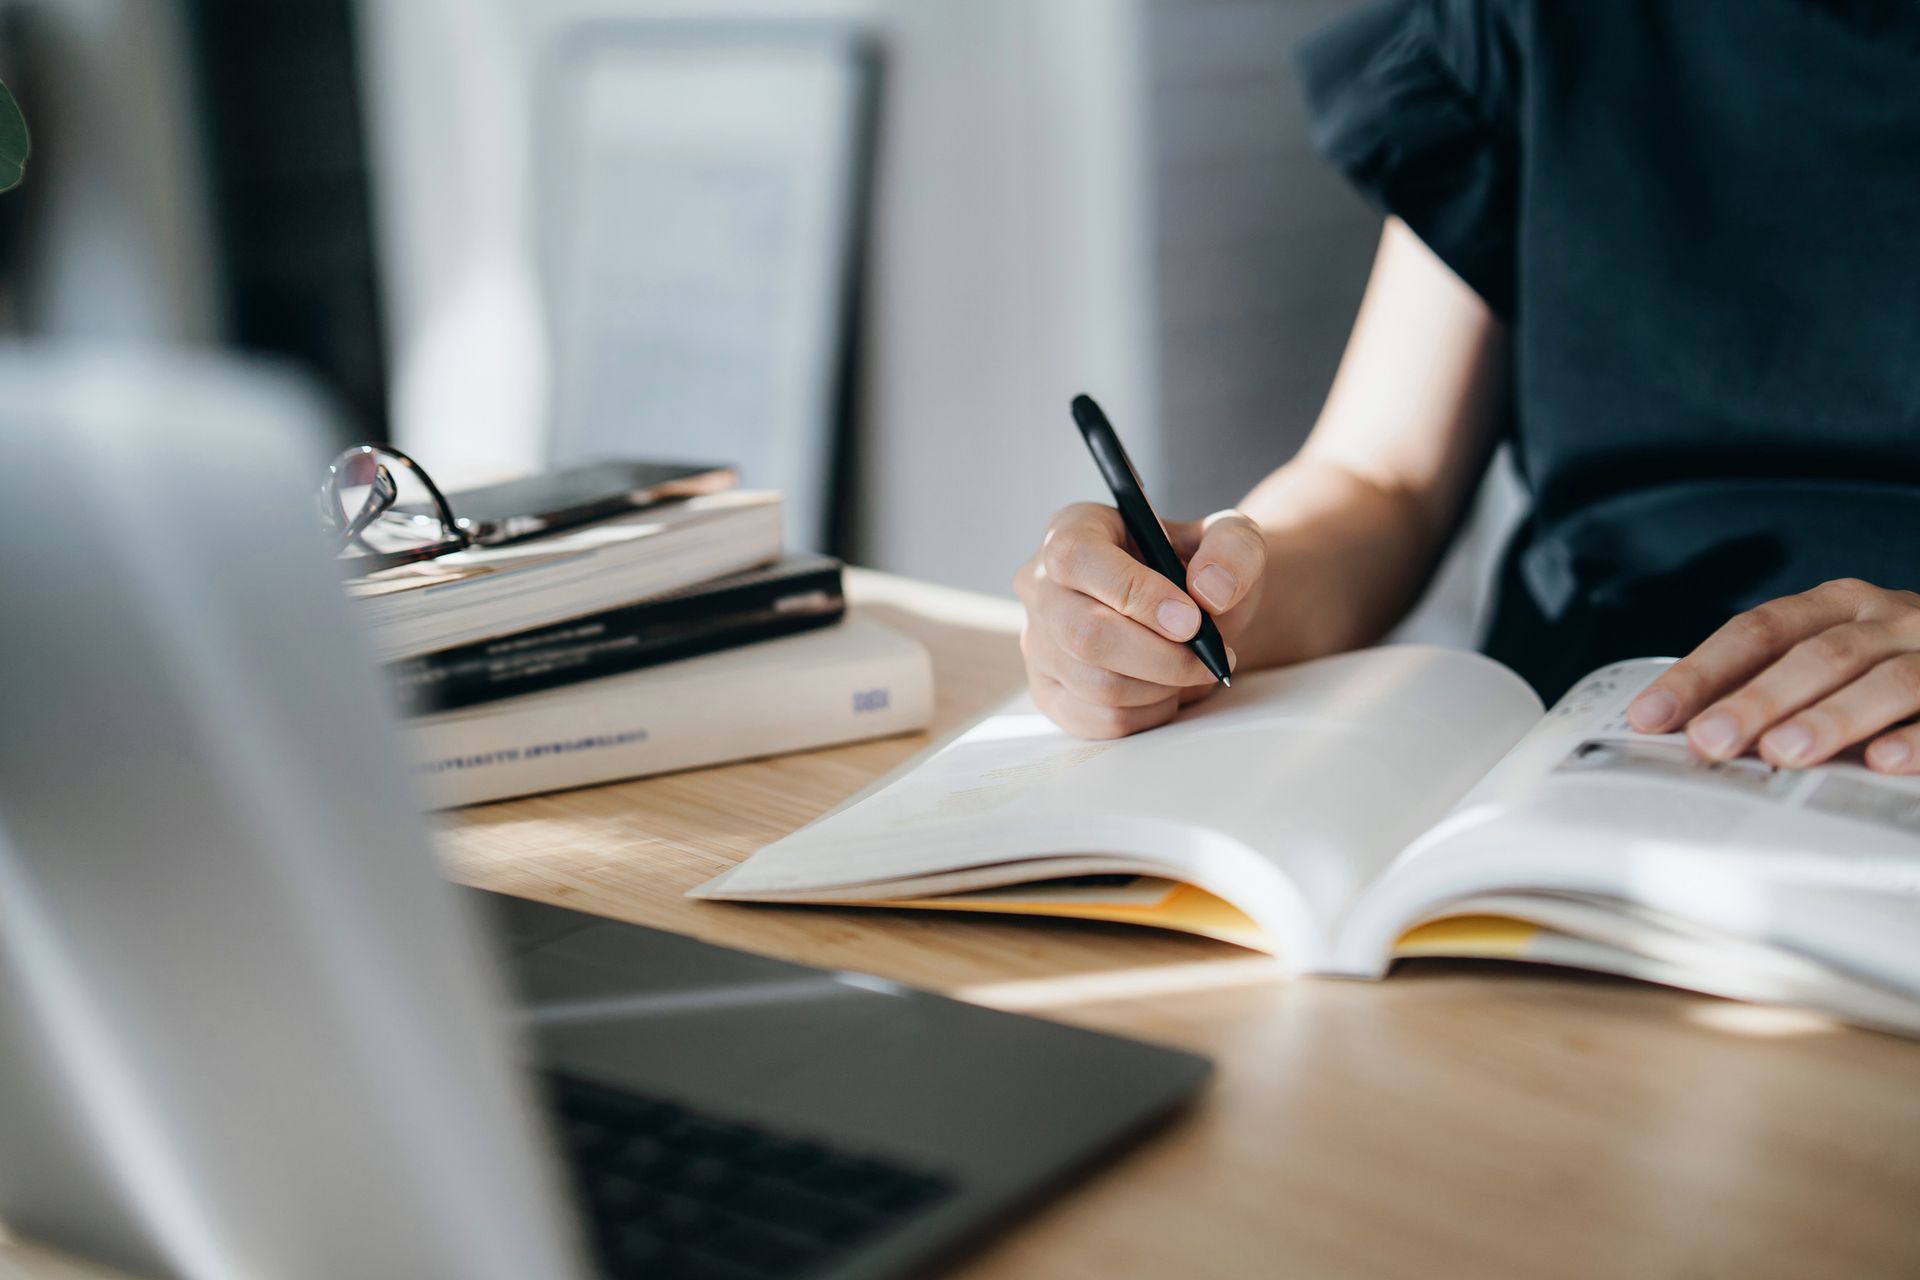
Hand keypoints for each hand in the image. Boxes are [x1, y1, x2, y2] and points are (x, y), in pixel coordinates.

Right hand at [1013, 504, 1263, 737]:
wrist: (1194, 614)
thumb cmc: (1201, 568)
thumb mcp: (1230, 538)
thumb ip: (1232, 549)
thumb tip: (1210, 590)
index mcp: (1072, 528)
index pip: (1076, 559)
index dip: (1134, 593)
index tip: (1191, 620)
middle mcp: (1041, 584)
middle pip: (1084, 634)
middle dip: (1162, 657)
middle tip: (1210, 658)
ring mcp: (1038, 643)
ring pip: (1097, 685)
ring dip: (1163, 687)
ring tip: (1192, 668)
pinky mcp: (1050, 693)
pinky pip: (1100, 720)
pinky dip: (1149, 713)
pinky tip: (1167, 689)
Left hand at [1627, 578, 1919, 773]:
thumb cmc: (1886, 665)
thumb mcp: (1829, 656)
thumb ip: (1767, 683)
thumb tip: (1682, 732)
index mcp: (1836, 605)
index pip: (1757, 631)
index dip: (1701, 672)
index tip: (1650, 715)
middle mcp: (1887, 619)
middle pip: (1818, 655)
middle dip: (1758, 699)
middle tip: (1711, 740)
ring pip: (1885, 680)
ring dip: (1830, 718)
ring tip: (1781, 753)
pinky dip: (1917, 739)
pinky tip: (1882, 762)